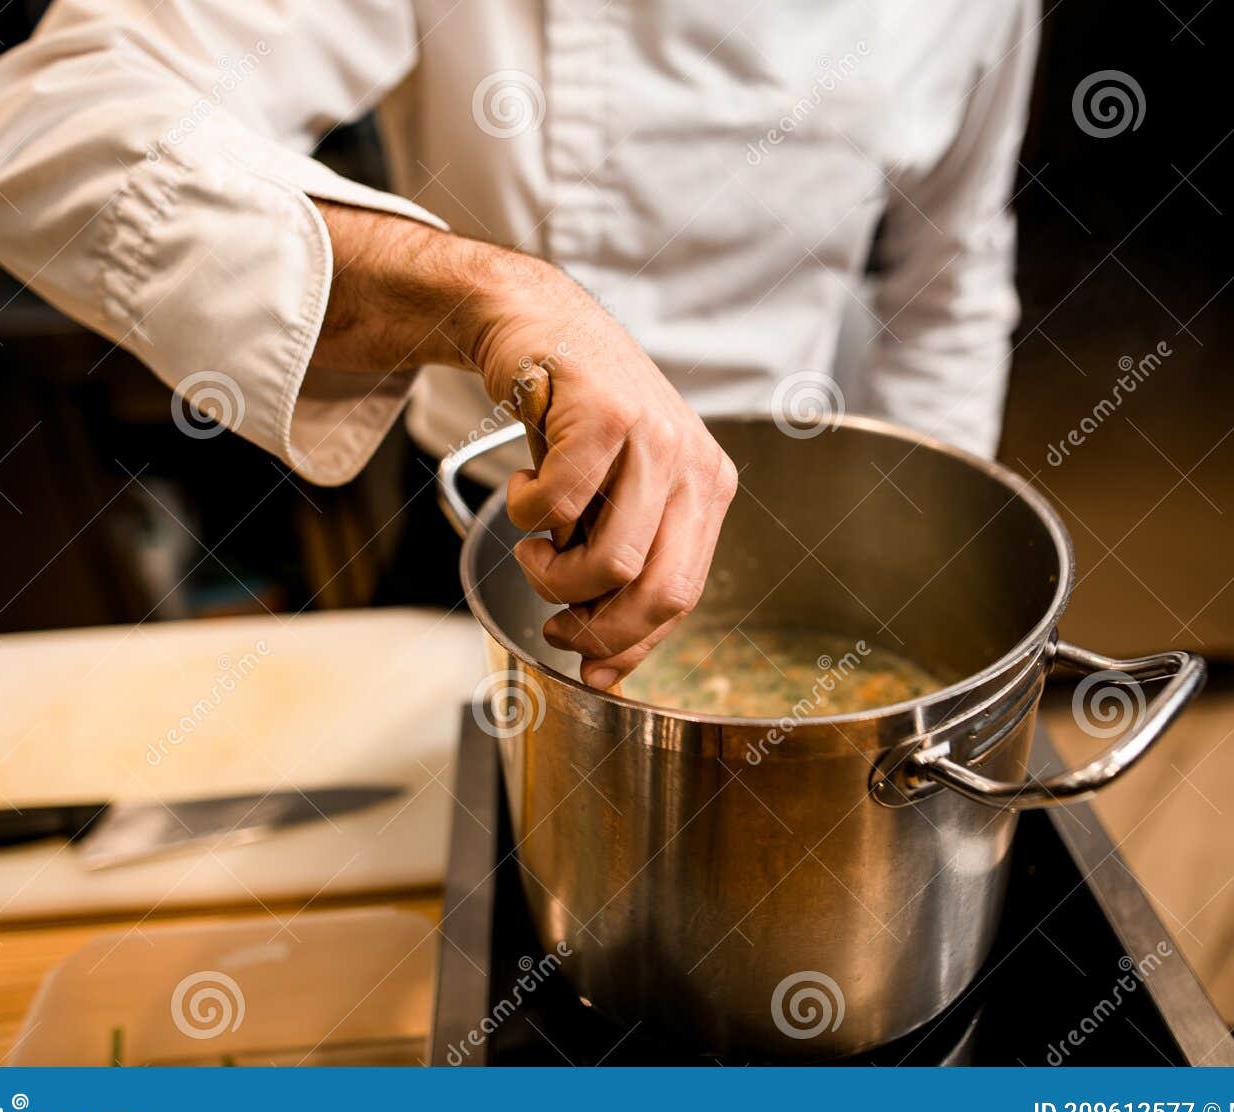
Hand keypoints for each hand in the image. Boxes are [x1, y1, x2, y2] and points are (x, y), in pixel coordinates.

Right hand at [309, 202, 736, 687]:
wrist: (535, 322)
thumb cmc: (571, 417)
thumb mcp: (614, 493)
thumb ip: (621, 565)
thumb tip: (604, 666)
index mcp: (708, 489)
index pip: (683, 595)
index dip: (632, 644)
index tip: (590, 668)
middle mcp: (693, 463)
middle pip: (659, 592)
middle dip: (596, 630)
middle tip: (553, 625)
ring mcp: (653, 436)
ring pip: (610, 562)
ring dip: (553, 575)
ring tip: (534, 547)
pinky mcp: (603, 415)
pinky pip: (558, 508)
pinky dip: (527, 514)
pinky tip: (525, 485)